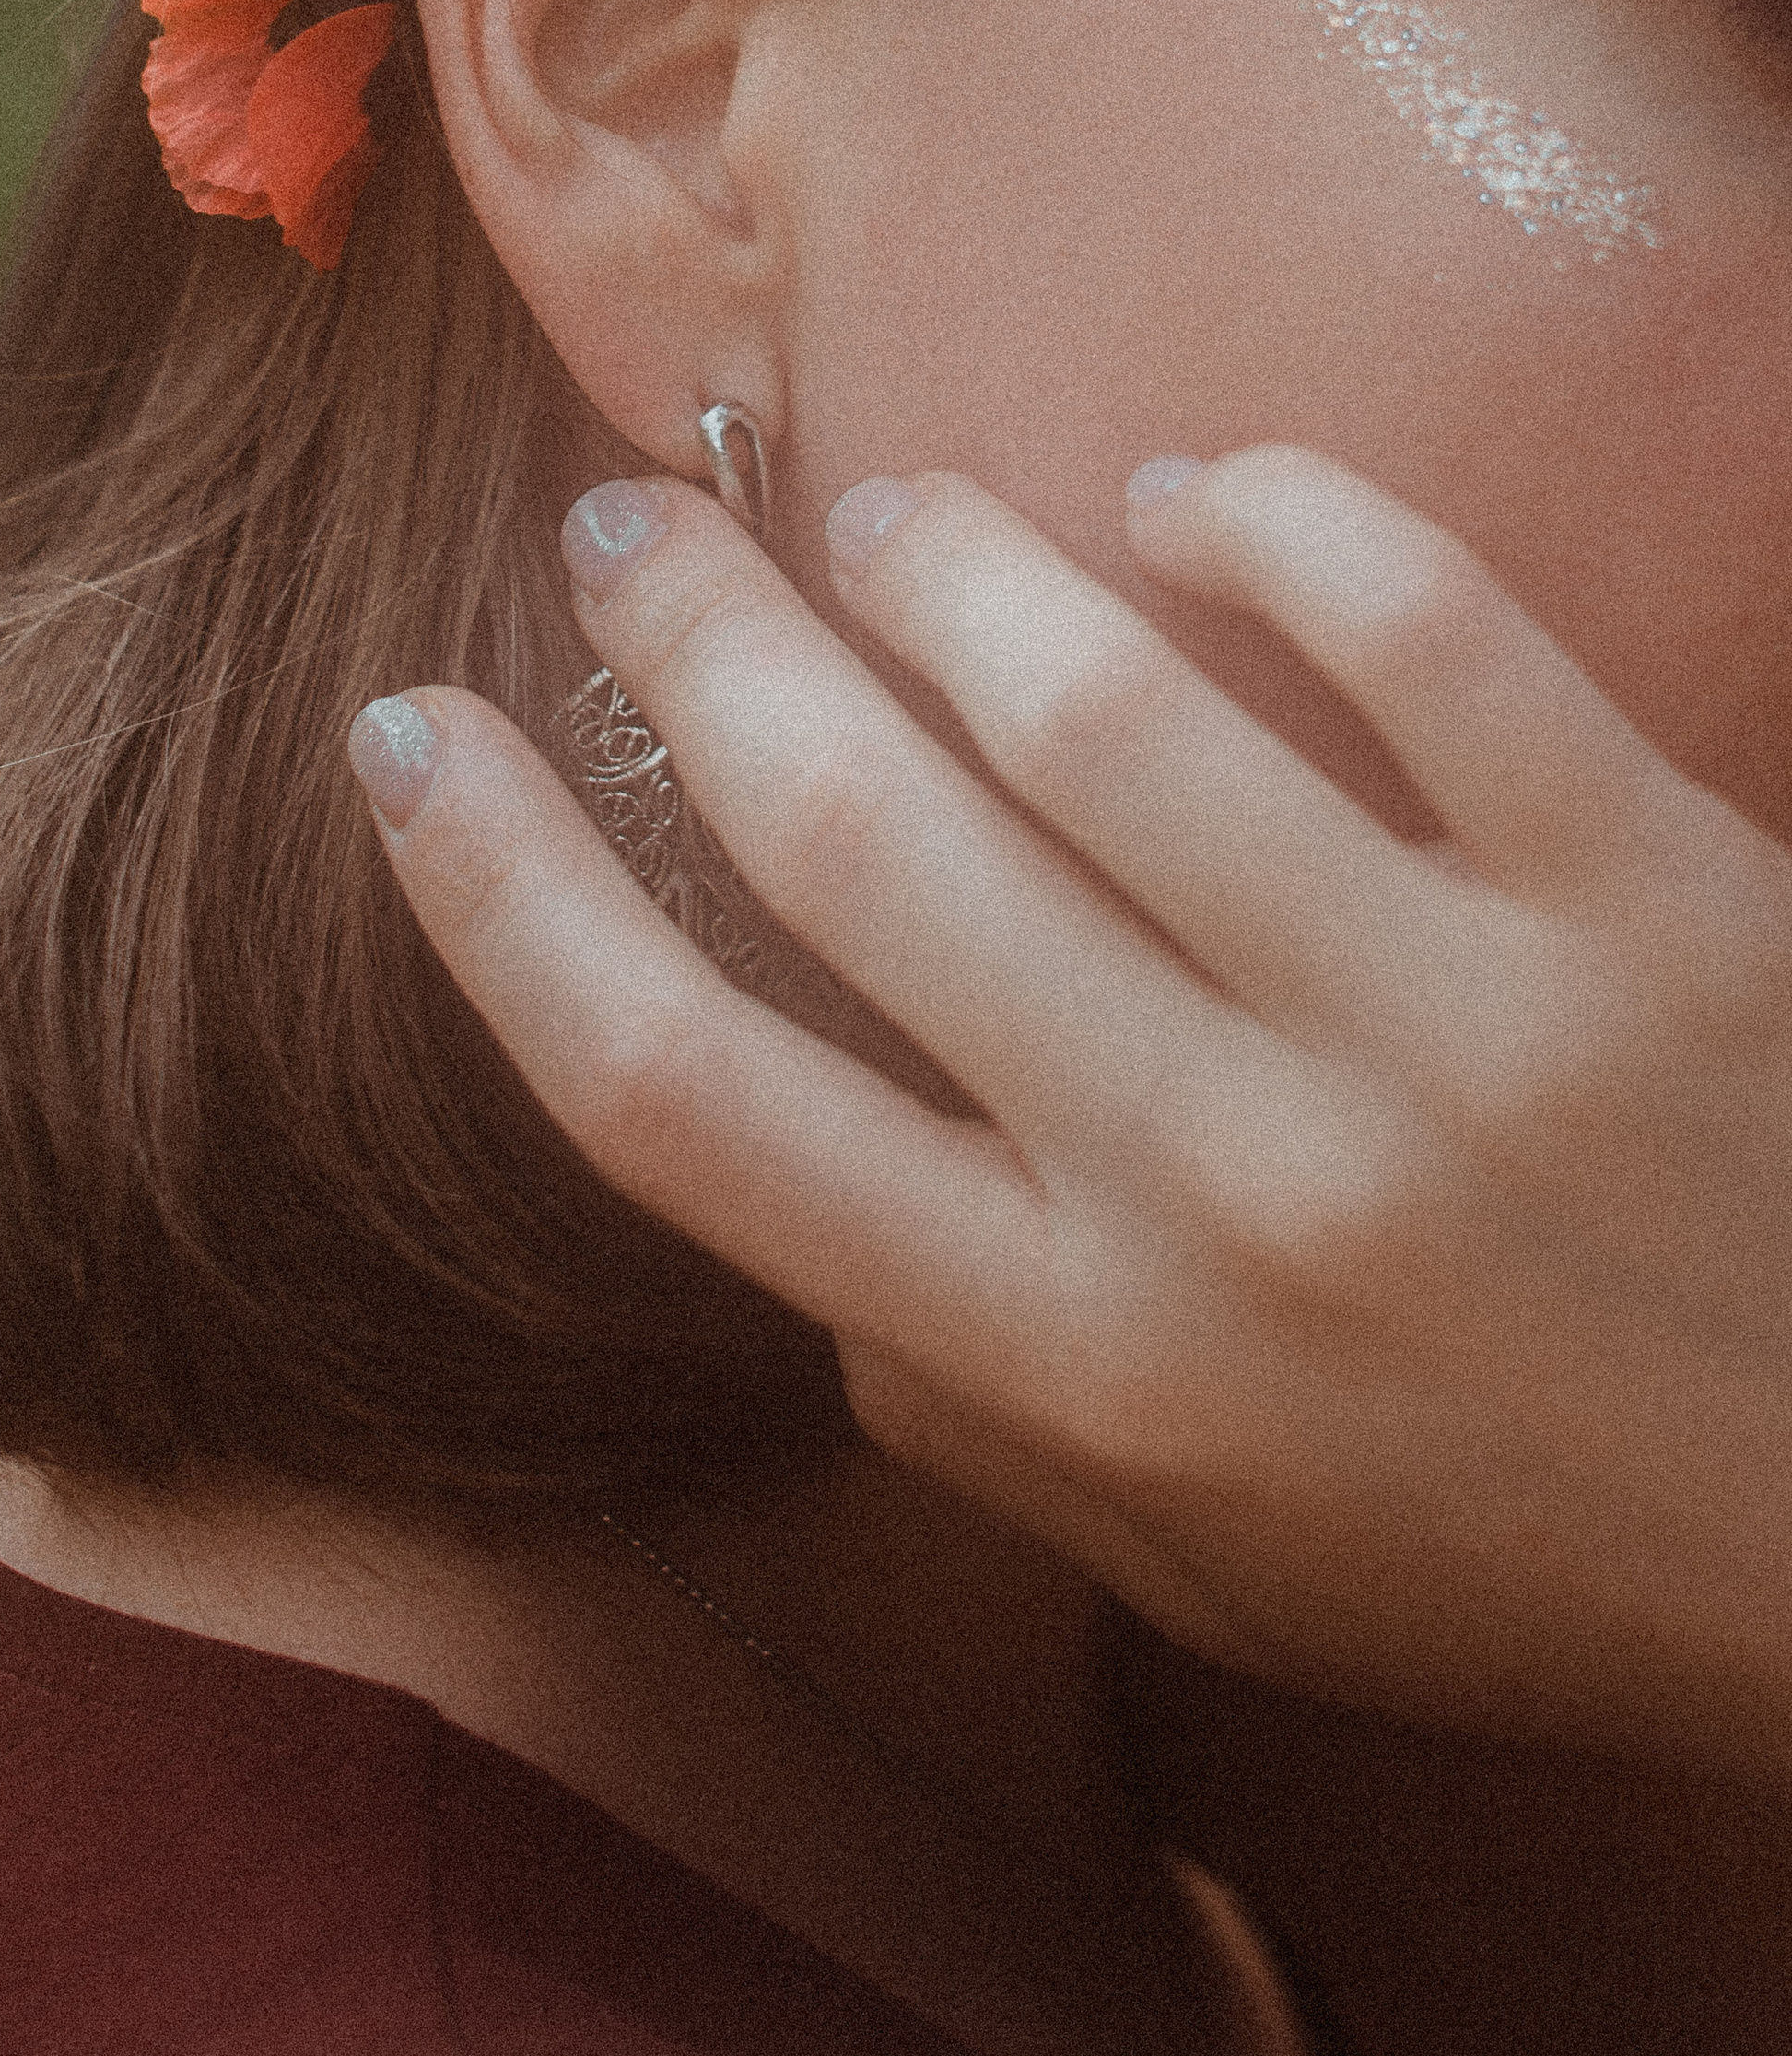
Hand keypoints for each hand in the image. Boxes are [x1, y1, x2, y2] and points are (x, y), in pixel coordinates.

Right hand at [348, 449, 1791, 1785]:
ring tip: (881, 513)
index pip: (676, 1103)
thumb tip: (777, 1191)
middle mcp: (1220, 1188)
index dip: (497, 896)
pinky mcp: (1649, 895)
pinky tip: (1186, 497)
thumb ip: (958, 1396)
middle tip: (627, 534)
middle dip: (690, 648)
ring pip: (1100, 701)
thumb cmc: (1511, 1551)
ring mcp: (1444, 1027)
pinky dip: (1264, 516)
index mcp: (1072, 1359)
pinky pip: (1417, 624)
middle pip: (847, 845)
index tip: (405, 742)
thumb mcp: (1191, 1558)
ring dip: (939, 559)